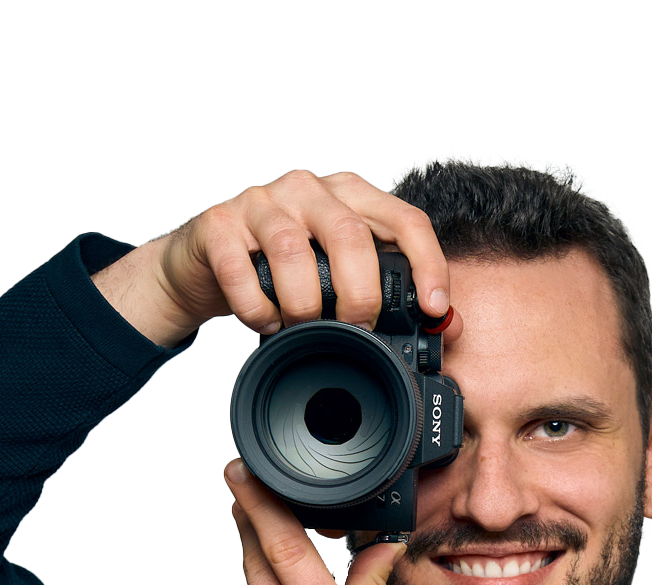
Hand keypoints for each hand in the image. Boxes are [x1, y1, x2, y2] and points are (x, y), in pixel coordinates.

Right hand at [90, 169, 453, 347]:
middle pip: (349, 234)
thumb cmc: (279, 269)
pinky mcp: (219, 225)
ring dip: (303, 304)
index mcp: (348, 195)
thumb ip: (387, 293)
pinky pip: (241, 271)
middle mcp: (308, 189)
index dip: (427, 263)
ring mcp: (261, 203)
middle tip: (357, 328)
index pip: (404, 218)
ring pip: (293, 251)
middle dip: (360, 293)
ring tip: (302, 327)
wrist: (204, 263)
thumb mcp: (337, 275)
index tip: (433, 307)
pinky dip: (257, 308)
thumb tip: (447, 324)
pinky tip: (266, 321)